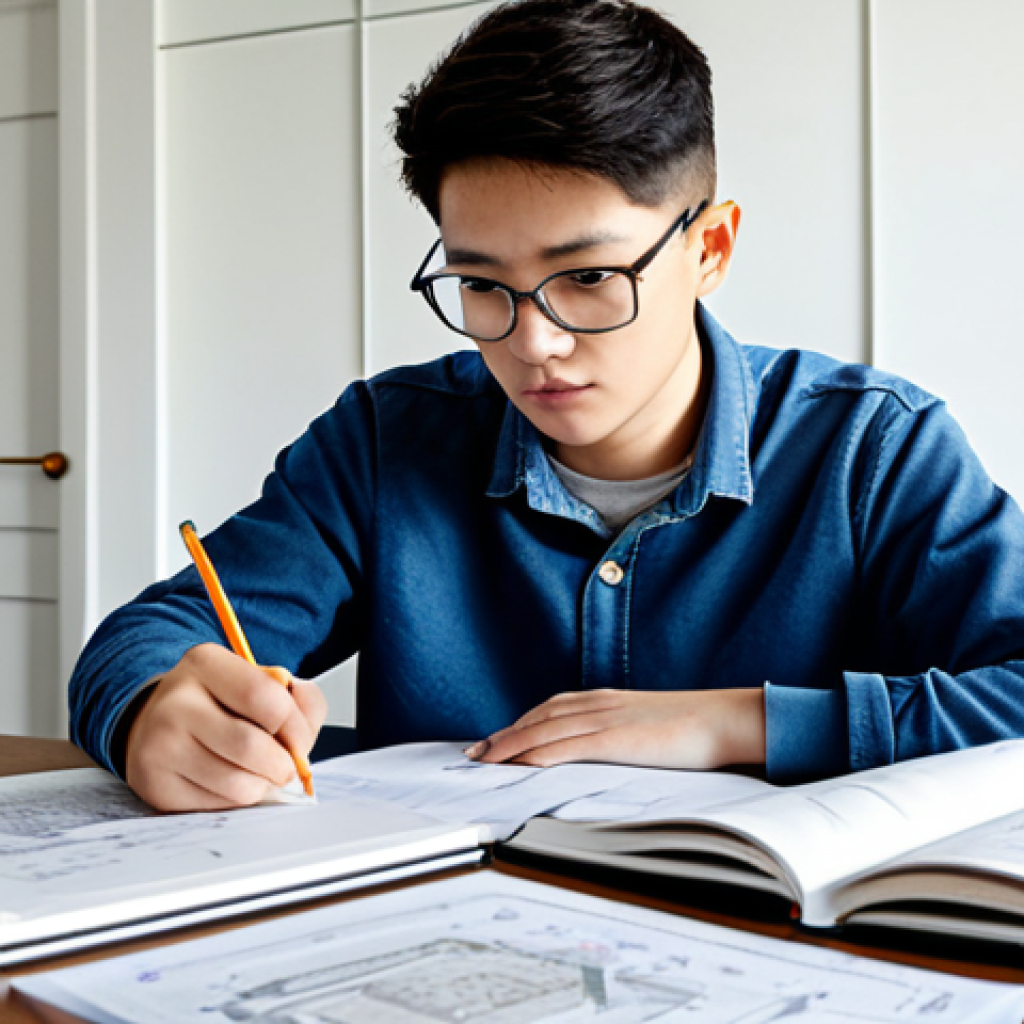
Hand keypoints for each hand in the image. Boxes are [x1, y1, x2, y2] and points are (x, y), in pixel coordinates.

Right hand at [125, 643, 326, 811]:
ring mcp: (159, 746)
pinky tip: (228, 781)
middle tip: (285, 766)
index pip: (266, 698)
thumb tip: (303, 742)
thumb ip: (301, 700)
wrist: (159, 724)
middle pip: (250, 746)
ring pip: (236, 784)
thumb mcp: (262, 682)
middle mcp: (174, 702)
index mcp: (205, 663)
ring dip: (261, 785)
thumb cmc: (222, 703)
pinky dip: (236, 800)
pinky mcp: (155, 785)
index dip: (296, 727)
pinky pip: (217, 807)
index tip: (300, 741)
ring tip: (256, 772)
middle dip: (282, 765)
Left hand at [465, 688, 765, 769]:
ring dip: (511, 745)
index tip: (495, 740)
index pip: (550, 710)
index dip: (519, 725)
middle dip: (504, 736)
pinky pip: (571, 745)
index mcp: (607, 701)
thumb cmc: (694, 728)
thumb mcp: (647, 727)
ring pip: (547, 729)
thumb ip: (620, 735)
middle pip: (539, 717)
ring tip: (486, 761)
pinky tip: (523, 763)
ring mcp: (608, 719)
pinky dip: (541, 753)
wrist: (725, 719)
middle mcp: (600, 704)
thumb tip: (602, 754)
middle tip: (475, 754)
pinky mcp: (619, 738)